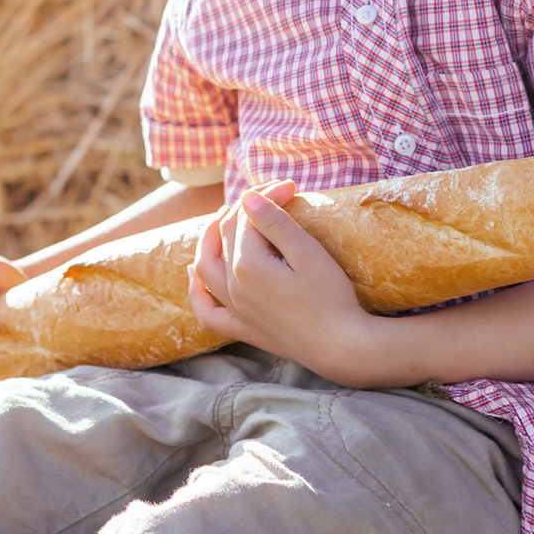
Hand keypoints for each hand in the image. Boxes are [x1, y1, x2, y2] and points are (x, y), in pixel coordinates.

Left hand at [188, 180, 377, 378]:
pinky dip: (196, 291)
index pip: (249, 216)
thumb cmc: (331, 297)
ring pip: (206, 267)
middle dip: (246, 208)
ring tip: (222, 218)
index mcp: (248, 264)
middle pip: (227, 234)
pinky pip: (208, 312)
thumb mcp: (307, 252)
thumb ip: (274, 222)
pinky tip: (193, 275)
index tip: (291, 187)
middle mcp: (233, 287)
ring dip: (209, 238)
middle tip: (272, 194)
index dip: (268, 194)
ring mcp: (236, 310)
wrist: (340, 346)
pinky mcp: (244, 329)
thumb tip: (247, 196)